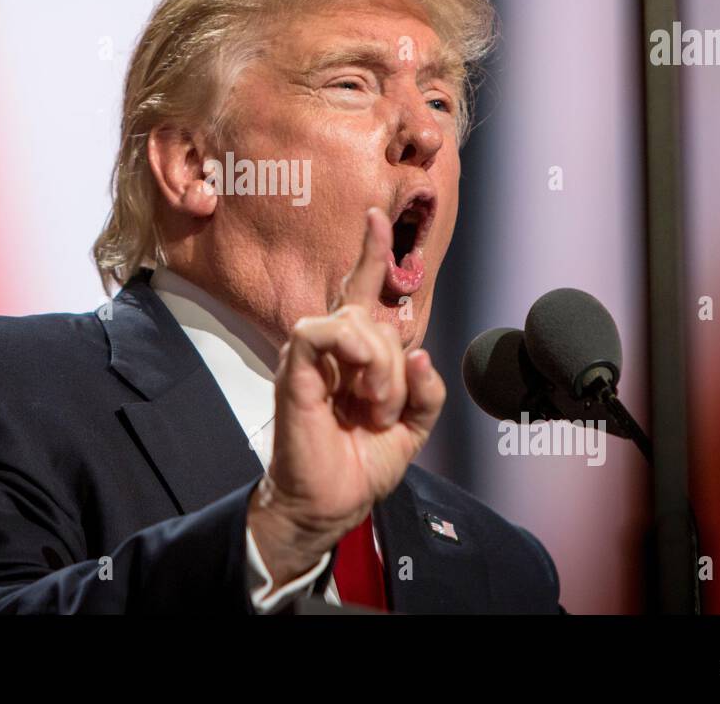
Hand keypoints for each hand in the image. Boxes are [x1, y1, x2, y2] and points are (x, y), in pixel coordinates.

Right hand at [246, 207, 446, 588]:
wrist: (330, 504)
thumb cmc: (360, 465)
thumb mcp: (412, 428)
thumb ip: (426, 392)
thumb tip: (422, 354)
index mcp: (355, 355)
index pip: (361, 291)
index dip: (371, 253)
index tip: (377, 216)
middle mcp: (331, 348)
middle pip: (373, 315)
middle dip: (396, 363)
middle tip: (387, 409)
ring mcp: (309, 356)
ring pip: (354, 321)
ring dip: (380, 368)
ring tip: (374, 407)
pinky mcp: (293, 369)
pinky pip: (320, 329)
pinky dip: (352, 353)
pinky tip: (359, 389)